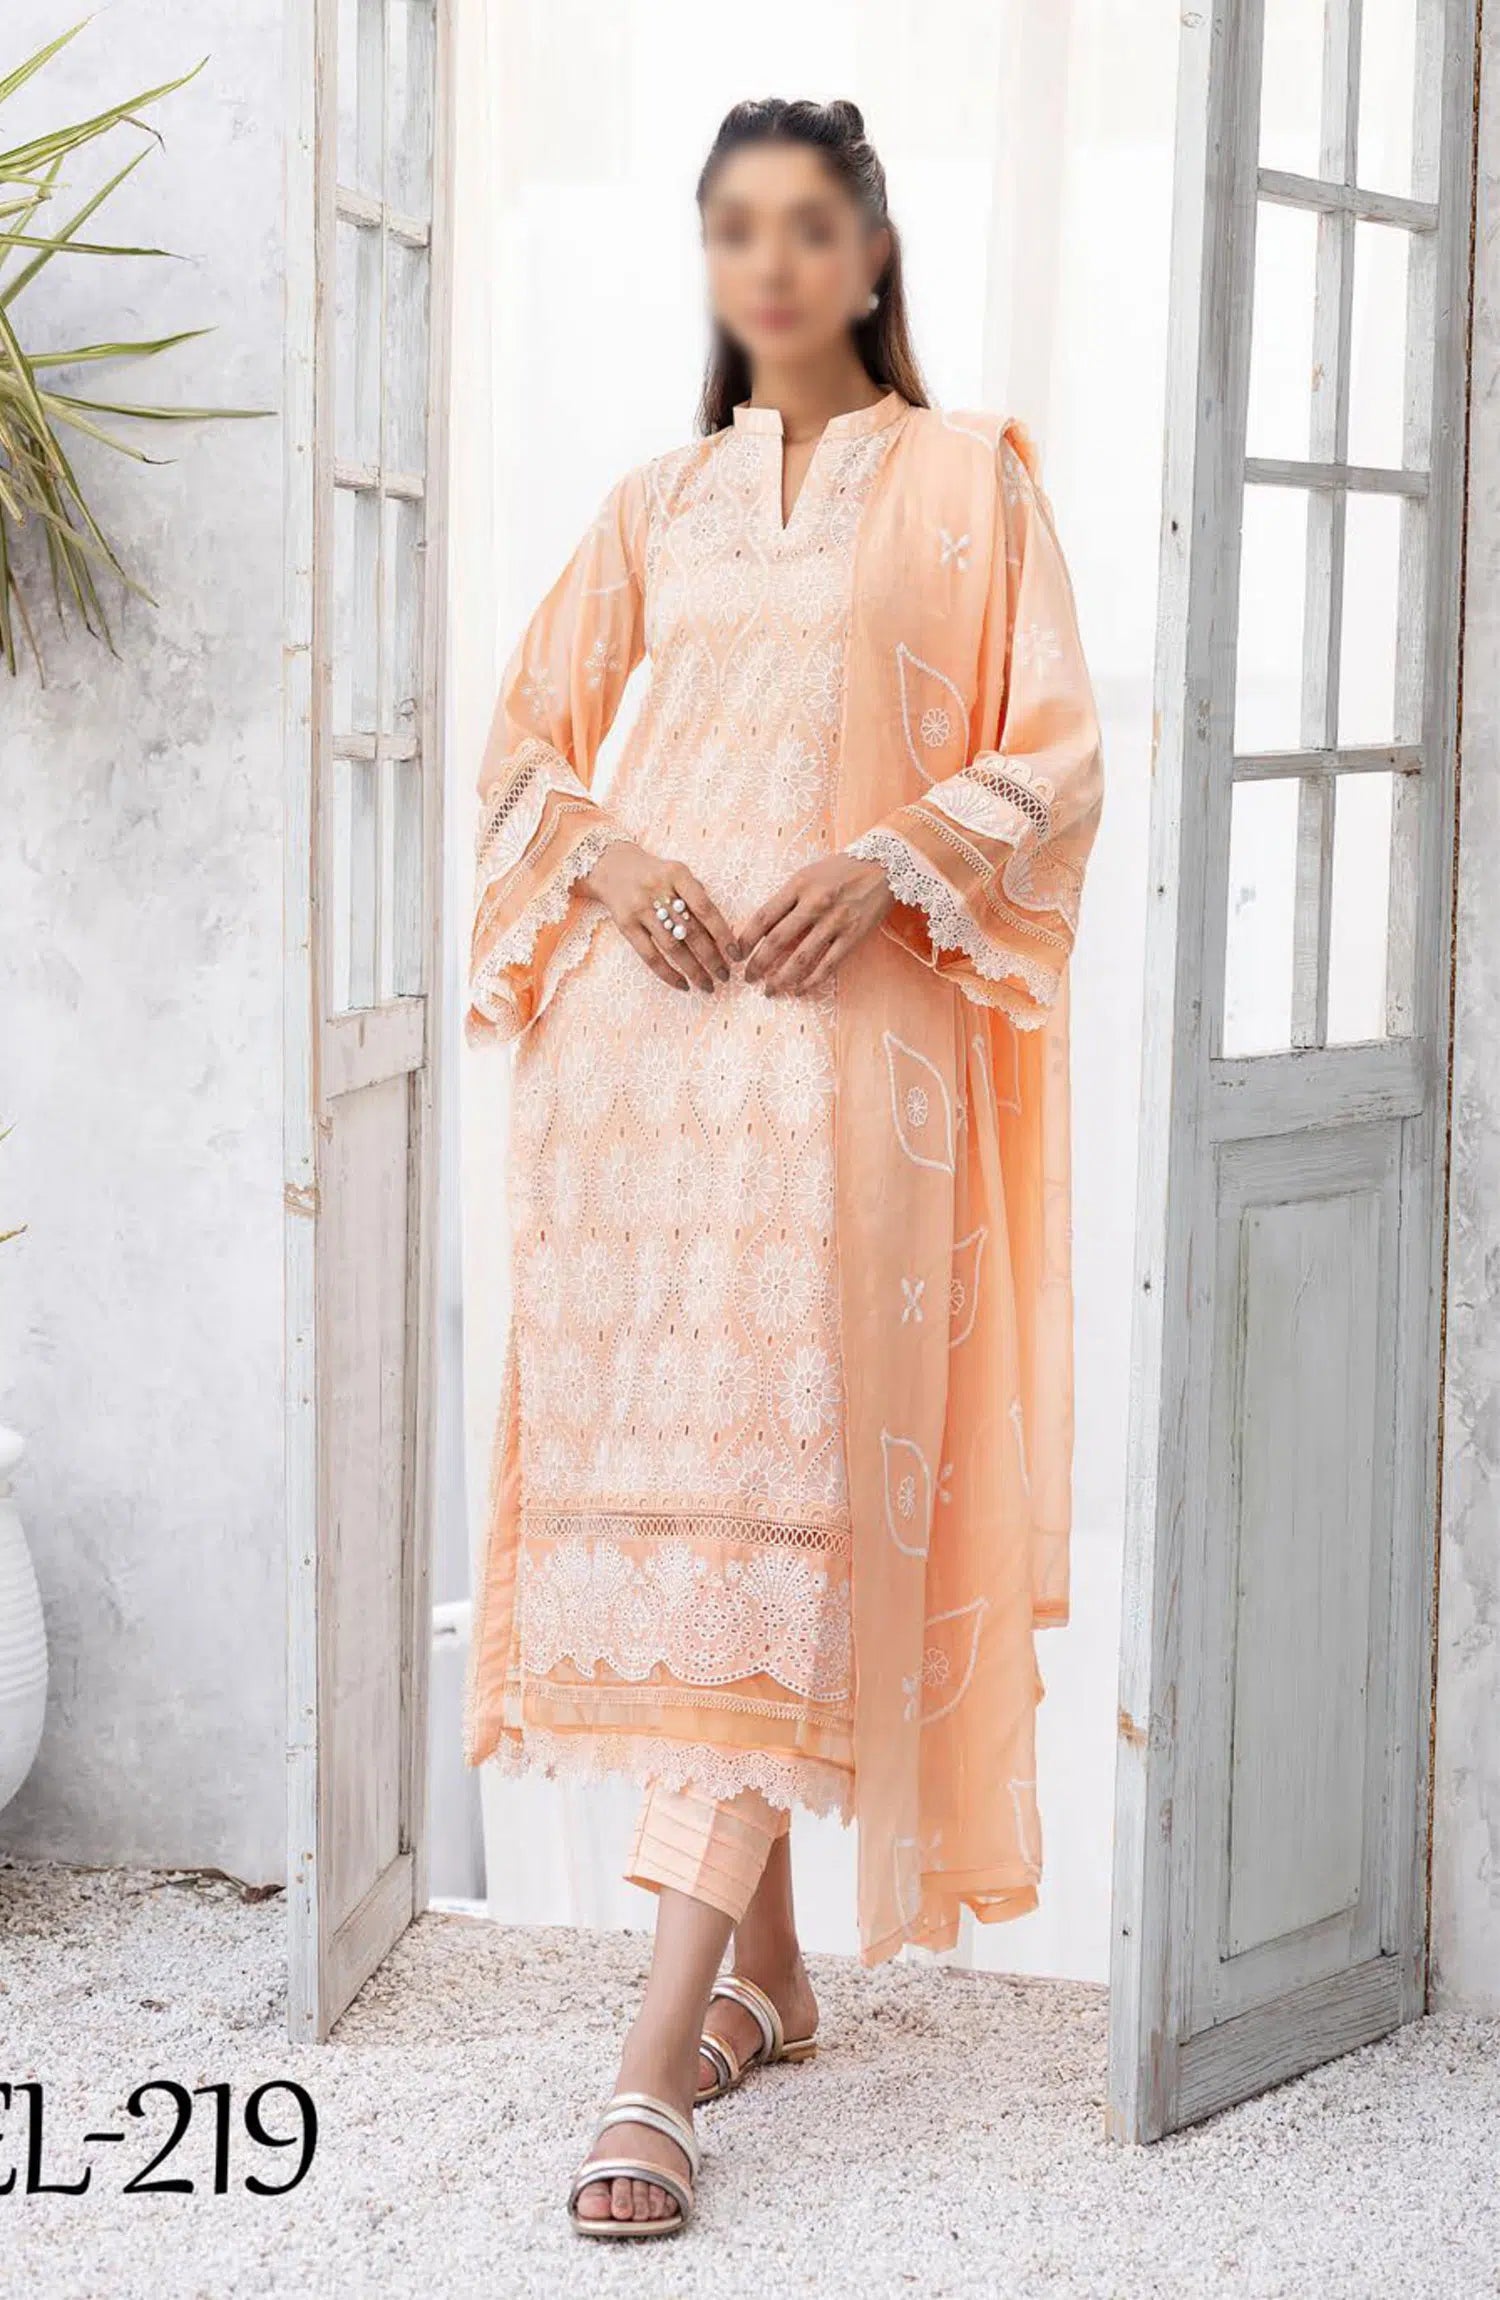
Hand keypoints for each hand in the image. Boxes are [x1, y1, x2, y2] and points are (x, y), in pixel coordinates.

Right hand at [582, 840, 737, 991]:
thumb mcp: (677, 873)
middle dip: (712, 957)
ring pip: (672, 946)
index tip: (736, 954)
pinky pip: (649, 955)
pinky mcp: (625, 925)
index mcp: (677, 874)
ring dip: (693, 970)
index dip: (723, 934)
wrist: (612, 867)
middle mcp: (658, 890)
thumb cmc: (655, 874)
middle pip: (691, 931)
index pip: (706, 909)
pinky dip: (668, 973)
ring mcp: (639, 908)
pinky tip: (683, 984)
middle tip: (725, 975)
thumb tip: (722, 934)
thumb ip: (698, 896)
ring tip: (708, 984)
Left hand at [738, 855, 893, 995]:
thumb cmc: (841, 870)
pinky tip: (799, 990)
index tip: (737, 954)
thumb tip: (762, 930)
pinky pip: (828, 965)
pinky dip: (811, 981)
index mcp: (799, 885)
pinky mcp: (853, 935)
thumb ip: (787, 900)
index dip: (746, 939)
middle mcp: (816, 903)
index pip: (764, 917)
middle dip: (759, 964)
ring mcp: (836, 921)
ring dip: (781, 978)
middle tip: (748, 978)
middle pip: (778, 940)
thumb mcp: (808, 875)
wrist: (884, 864)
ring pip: (801, 958)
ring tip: (770, 989)